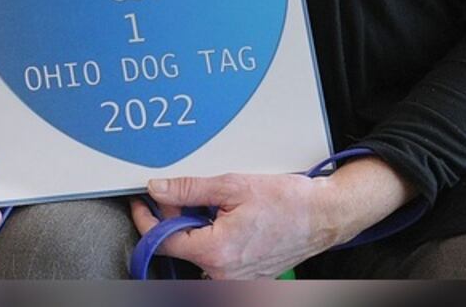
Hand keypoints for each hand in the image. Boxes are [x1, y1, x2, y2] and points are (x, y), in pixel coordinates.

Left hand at [132, 157, 415, 278]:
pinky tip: (224, 221)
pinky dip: (212, 241)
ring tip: (210, 207)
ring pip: (198, 255)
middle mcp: (224, 274)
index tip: (140, 203)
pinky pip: (217, 261)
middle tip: (179, 197)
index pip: (162, 241)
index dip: (146, 220)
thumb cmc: (287, 201)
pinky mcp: (247, 278)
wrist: (325, 216)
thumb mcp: (231, 185)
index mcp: (215, 252)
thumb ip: (188, 190)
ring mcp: (237, 280)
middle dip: (173, 222)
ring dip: (194, 231)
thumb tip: (157, 190)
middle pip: (179, 249)